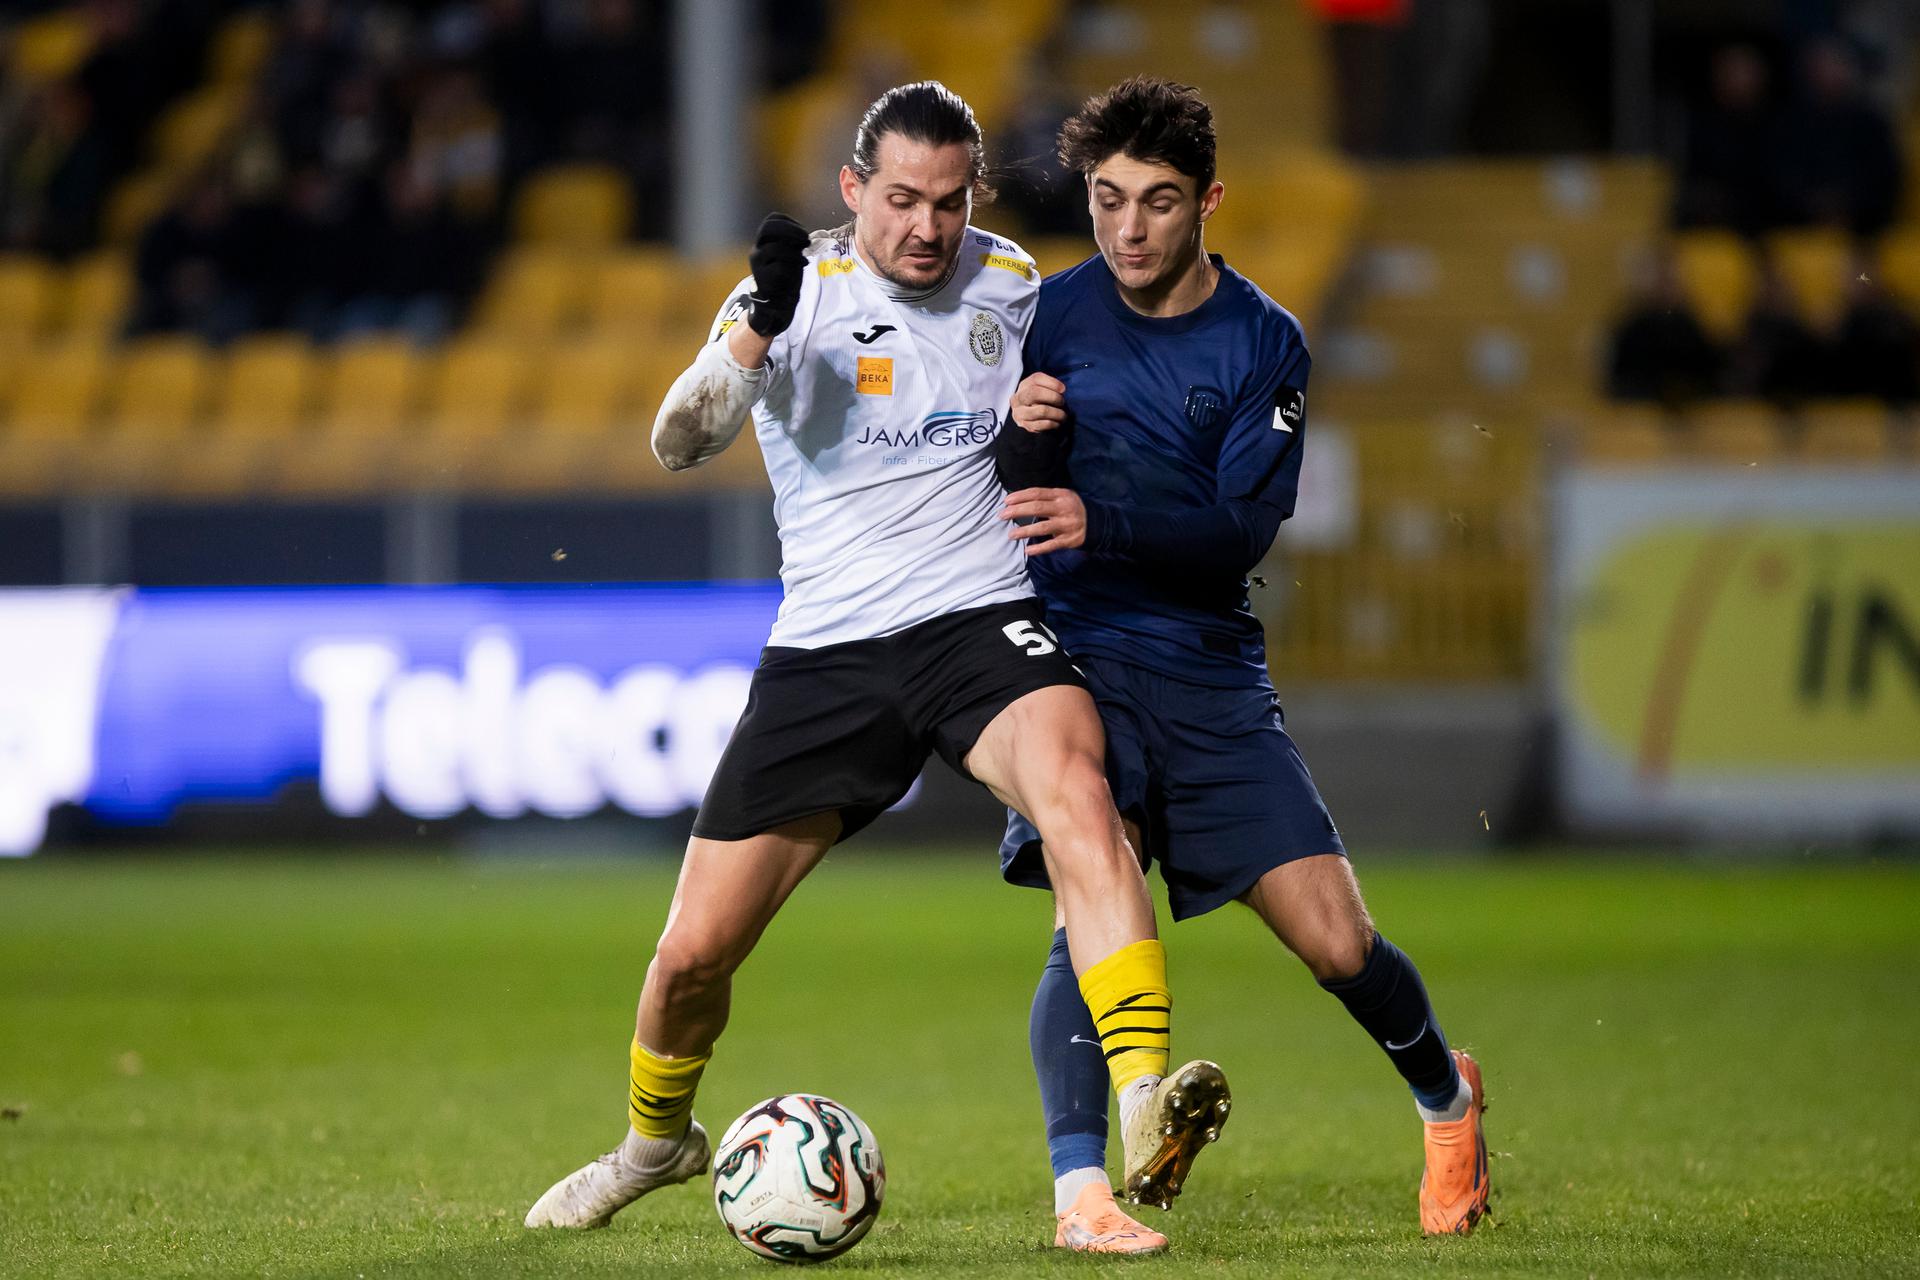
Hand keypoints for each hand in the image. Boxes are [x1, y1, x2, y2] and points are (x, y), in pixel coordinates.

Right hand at [745, 212, 808, 336]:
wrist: (776, 303)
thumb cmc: (785, 277)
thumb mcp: (789, 254)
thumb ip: (793, 243)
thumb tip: (802, 235)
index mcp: (763, 241)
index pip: (772, 219)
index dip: (790, 222)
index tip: (803, 231)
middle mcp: (757, 250)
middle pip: (768, 228)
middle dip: (791, 230)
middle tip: (806, 239)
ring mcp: (758, 265)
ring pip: (774, 248)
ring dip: (794, 252)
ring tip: (804, 258)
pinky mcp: (763, 280)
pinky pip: (779, 268)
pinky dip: (793, 266)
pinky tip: (802, 267)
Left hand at [1000, 487, 1086, 555]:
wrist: (1097, 522)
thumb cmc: (1072, 508)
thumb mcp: (1062, 496)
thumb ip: (1045, 497)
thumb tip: (1018, 501)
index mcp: (1061, 495)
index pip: (1037, 493)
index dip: (1020, 496)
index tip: (1006, 501)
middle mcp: (1063, 509)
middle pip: (1037, 508)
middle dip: (1017, 511)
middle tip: (1002, 515)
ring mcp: (1066, 525)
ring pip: (1042, 527)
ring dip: (1025, 531)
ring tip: (1011, 535)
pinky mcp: (1069, 540)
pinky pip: (1052, 545)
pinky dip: (1039, 548)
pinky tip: (1027, 551)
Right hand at [1010, 372, 1066, 431]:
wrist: (1029, 416)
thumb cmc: (1041, 399)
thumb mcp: (1044, 387)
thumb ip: (1051, 384)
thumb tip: (1061, 389)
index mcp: (1024, 385)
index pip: (1036, 379)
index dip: (1052, 383)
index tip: (1063, 389)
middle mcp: (1018, 398)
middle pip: (1035, 393)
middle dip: (1053, 397)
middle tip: (1062, 402)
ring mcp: (1020, 413)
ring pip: (1041, 411)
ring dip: (1057, 413)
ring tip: (1063, 415)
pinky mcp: (1025, 426)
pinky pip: (1042, 424)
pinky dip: (1054, 423)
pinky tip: (1058, 422)